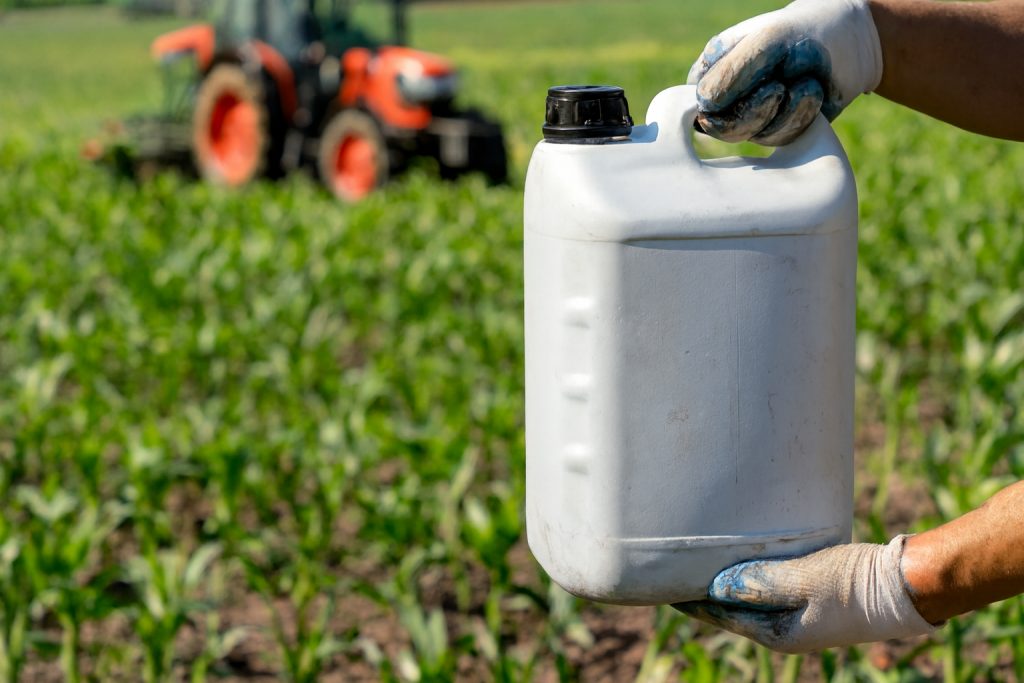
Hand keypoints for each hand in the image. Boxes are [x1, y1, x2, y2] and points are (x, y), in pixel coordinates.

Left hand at [673, 536, 936, 653]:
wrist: (907, 585)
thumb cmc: (857, 583)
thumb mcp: (806, 578)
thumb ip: (761, 581)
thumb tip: (717, 585)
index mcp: (778, 633)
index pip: (720, 614)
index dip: (691, 598)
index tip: (662, 582)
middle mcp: (784, 629)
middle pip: (732, 608)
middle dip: (704, 590)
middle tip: (675, 566)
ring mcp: (800, 614)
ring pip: (751, 596)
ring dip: (728, 580)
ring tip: (702, 559)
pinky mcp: (813, 596)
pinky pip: (772, 585)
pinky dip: (753, 572)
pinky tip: (746, 555)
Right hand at [687, 0, 882, 145]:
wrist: (850, 43)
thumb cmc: (803, 32)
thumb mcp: (767, 40)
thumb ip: (732, 71)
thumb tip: (705, 108)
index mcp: (711, 72)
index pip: (699, 102)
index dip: (723, 101)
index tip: (756, 81)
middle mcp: (726, 99)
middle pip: (723, 128)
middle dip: (756, 109)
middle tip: (778, 87)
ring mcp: (751, 117)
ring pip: (753, 135)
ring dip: (785, 109)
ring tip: (804, 81)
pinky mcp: (777, 130)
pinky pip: (781, 138)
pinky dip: (800, 115)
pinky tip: (812, 93)